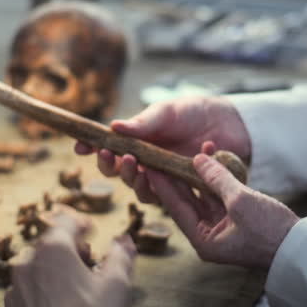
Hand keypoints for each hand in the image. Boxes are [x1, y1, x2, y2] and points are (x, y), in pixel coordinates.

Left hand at [1, 213, 136, 306]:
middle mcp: (27, 264)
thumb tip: (125, 240)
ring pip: (34, 272)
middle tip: (86, 262)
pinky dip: (39, 298)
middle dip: (67, 250)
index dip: (81, 223)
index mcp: (54, 250)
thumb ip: (122, 256)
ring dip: (51, 274)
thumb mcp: (117, 286)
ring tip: (71, 291)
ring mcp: (14, 291)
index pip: (65, 222)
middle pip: (48, 246)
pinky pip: (25, 298)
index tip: (90, 230)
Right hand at [75, 96, 250, 203]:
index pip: (108, 151)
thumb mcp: (166, 112)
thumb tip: (114, 127)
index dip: (90, 150)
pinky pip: (175, 195)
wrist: (226, 122)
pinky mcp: (186, 190)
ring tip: (143, 168)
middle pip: (120, 176)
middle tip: (115, 157)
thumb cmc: (190, 113)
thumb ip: (144, 122)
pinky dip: (183, 176)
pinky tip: (203, 150)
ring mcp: (165, 179)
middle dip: (112, 169)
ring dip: (137, 182)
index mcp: (136, 144)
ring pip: (143, 192)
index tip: (80, 147)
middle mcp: (146, 164)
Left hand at [149, 148, 298, 269]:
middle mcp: (209, 236)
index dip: (162, 184)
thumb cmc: (271, 232)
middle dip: (176, 177)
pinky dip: (216, 179)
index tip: (148, 165)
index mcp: (204, 241)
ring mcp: (222, 227)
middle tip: (161, 155)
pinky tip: (211, 159)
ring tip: (189, 151)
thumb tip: (198, 159)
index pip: (176, 207)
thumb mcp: (241, 202)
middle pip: (186, 201)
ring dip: (199, 174)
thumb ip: (218, 179)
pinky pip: (219, 196)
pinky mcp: (235, 219)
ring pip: (203, 196)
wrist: (300, 247)